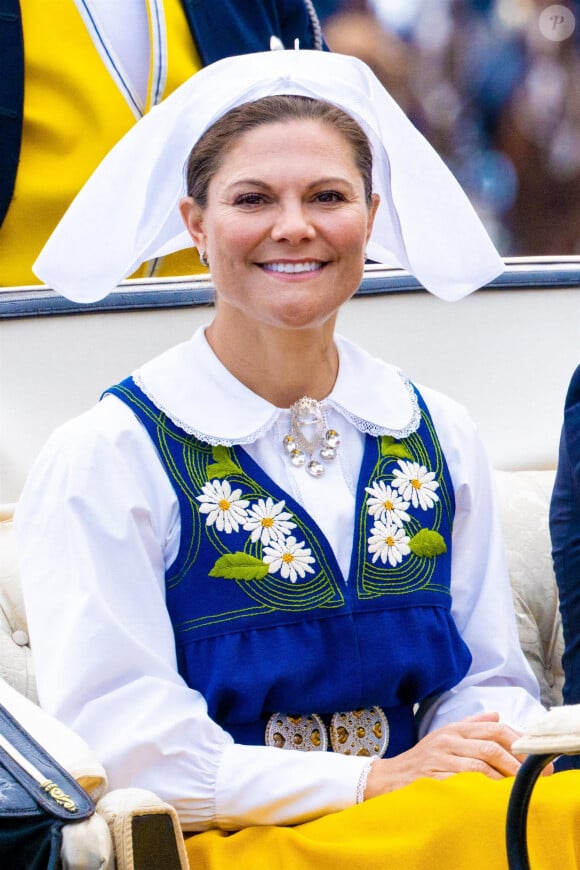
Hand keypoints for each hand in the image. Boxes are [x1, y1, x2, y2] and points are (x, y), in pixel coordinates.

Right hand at [363, 711, 546, 799]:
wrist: (391, 776)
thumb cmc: (424, 758)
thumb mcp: (446, 735)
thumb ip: (472, 724)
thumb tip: (497, 715)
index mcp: (456, 729)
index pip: (495, 729)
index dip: (518, 742)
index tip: (536, 758)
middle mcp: (449, 740)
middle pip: (490, 745)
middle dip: (517, 762)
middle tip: (535, 777)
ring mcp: (440, 758)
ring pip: (479, 764)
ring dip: (503, 777)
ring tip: (517, 788)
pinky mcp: (433, 777)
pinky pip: (462, 782)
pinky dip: (480, 788)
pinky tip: (492, 795)